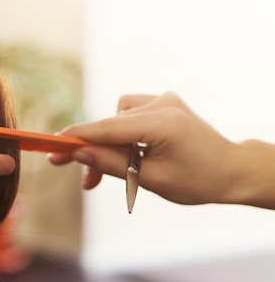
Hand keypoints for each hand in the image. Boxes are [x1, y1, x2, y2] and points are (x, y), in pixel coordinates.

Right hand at [49, 92, 238, 204]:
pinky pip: (128, 114)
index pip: (107, 128)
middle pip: (109, 126)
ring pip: (116, 120)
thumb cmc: (197, 180)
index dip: (76, 137)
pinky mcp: (163, 102)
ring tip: (110, 172)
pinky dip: (122, 134)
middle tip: (83, 181)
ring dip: (108, 144)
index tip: (52, 147)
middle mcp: (162, 104)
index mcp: (162, 123)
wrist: (230, 170)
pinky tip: (129, 153)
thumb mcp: (150, 179)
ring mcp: (164, 99)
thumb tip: (78, 152)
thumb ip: (111, 163)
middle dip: (93, 152)